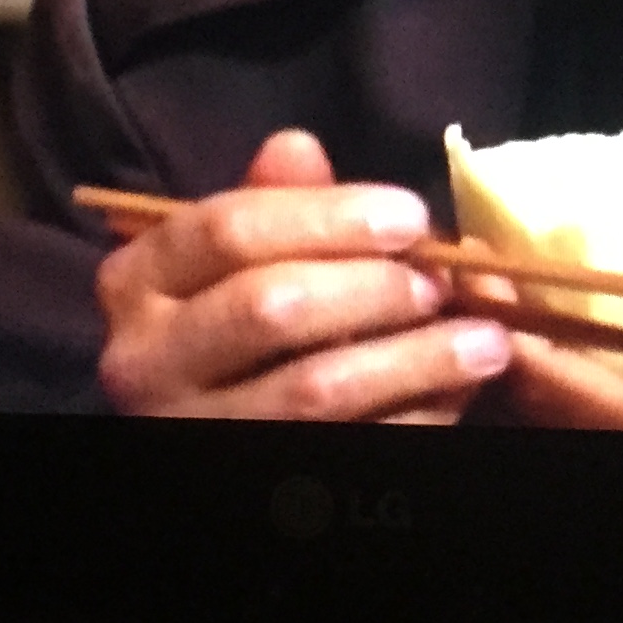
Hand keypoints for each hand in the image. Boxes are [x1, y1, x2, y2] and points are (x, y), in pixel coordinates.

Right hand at [93, 129, 513, 421]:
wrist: (208, 426)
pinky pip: (346, 444)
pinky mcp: (250, 476)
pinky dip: (413, 416)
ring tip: (485, 339)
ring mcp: (193, 428)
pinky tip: (458, 395)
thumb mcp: (233, 259)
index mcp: (136, 282)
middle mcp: (143, 361)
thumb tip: (298, 145)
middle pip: (271, 307)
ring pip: (315, 390)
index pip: (228, 230)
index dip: (329, 217)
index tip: (412, 216)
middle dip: (374, 288)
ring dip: (415, 360)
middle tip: (442, 283)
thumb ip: (269, 204)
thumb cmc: (231, 325)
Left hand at [492, 151, 622, 437]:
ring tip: (477, 293)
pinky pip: (556, 426)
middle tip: (463, 267)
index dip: (512, 330)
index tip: (484, 268)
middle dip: (492, 334)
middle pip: (527, 407)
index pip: (563, 390)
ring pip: (533, 422)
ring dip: (504, 361)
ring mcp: (622, 463)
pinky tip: (520, 336)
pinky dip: (531, 384)